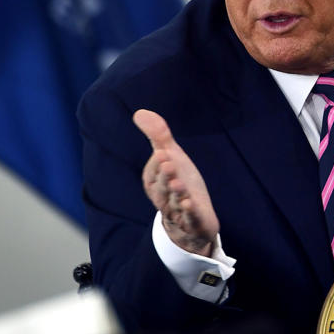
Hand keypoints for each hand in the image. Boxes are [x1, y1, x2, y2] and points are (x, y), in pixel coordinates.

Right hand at [133, 109, 218, 256]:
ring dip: (176, 192)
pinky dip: (189, 212)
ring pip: (175, 202)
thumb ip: (158, 136)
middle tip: (168, 162)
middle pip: (163, 186)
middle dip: (165, 175)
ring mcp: (178, 211)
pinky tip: (189, 204)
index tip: (163, 152)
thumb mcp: (171, 157)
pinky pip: (189, 218)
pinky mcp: (193, 222)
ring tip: (178, 183)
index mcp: (154, 182)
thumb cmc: (180, 182)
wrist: (194, 218)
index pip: (155, 171)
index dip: (159, 163)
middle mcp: (163, 197)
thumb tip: (139, 112)